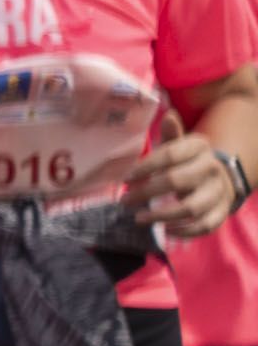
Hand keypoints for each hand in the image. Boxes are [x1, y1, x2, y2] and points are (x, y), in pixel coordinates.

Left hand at [130, 131, 245, 237]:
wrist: (220, 177)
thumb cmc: (187, 161)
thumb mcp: (179, 146)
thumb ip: (170, 135)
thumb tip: (168, 114)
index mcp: (199, 147)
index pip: (170, 155)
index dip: (145, 167)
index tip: (125, 178)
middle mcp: (211, 168)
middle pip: (176, 181)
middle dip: (146, 192)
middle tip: (124, 201)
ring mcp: (218, 191)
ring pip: (191, 207)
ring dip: (162, 215)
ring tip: (139, 219)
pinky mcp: (221, 212)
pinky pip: (205, 226)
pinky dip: (184, 231)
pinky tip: (165, 231)